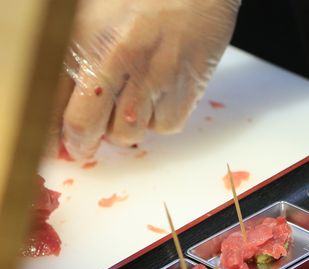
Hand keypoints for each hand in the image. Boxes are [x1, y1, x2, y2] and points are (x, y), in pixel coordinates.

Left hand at [54, 0, 239, 158]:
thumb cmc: (142, 0)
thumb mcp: (90, 17)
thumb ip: (72, 56)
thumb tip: (61, 101)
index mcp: (84, 41)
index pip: (54, 102)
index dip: (54, 131)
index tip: (59, 140)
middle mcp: (115, 61)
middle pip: (88, 126)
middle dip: (84, 143)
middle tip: (85, 145)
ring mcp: (152, 77)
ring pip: (129, 133)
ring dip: (124, 130)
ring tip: (126, 110)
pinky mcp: (184, 88)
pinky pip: (165, 126)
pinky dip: (159, 122)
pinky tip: (156, 101)